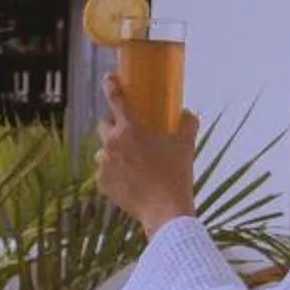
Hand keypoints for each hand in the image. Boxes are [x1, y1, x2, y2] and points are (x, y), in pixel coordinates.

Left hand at [96, 73, 198, 234]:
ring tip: (133, 163)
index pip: (116, 100)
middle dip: (113, 126)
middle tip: (129, 133)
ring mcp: (104, 165)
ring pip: (104, 151)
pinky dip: (114, 173)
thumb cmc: (176, 175)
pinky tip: (130, 180)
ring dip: (114, 151)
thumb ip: (187, 124)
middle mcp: (112, 144)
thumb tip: (187, 113)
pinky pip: (105, 172)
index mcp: (130, 130)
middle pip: (104, 125)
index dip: (112, 86)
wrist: (164, 212)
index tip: (109, 78)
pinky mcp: (102, 183)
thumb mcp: (186, 146)